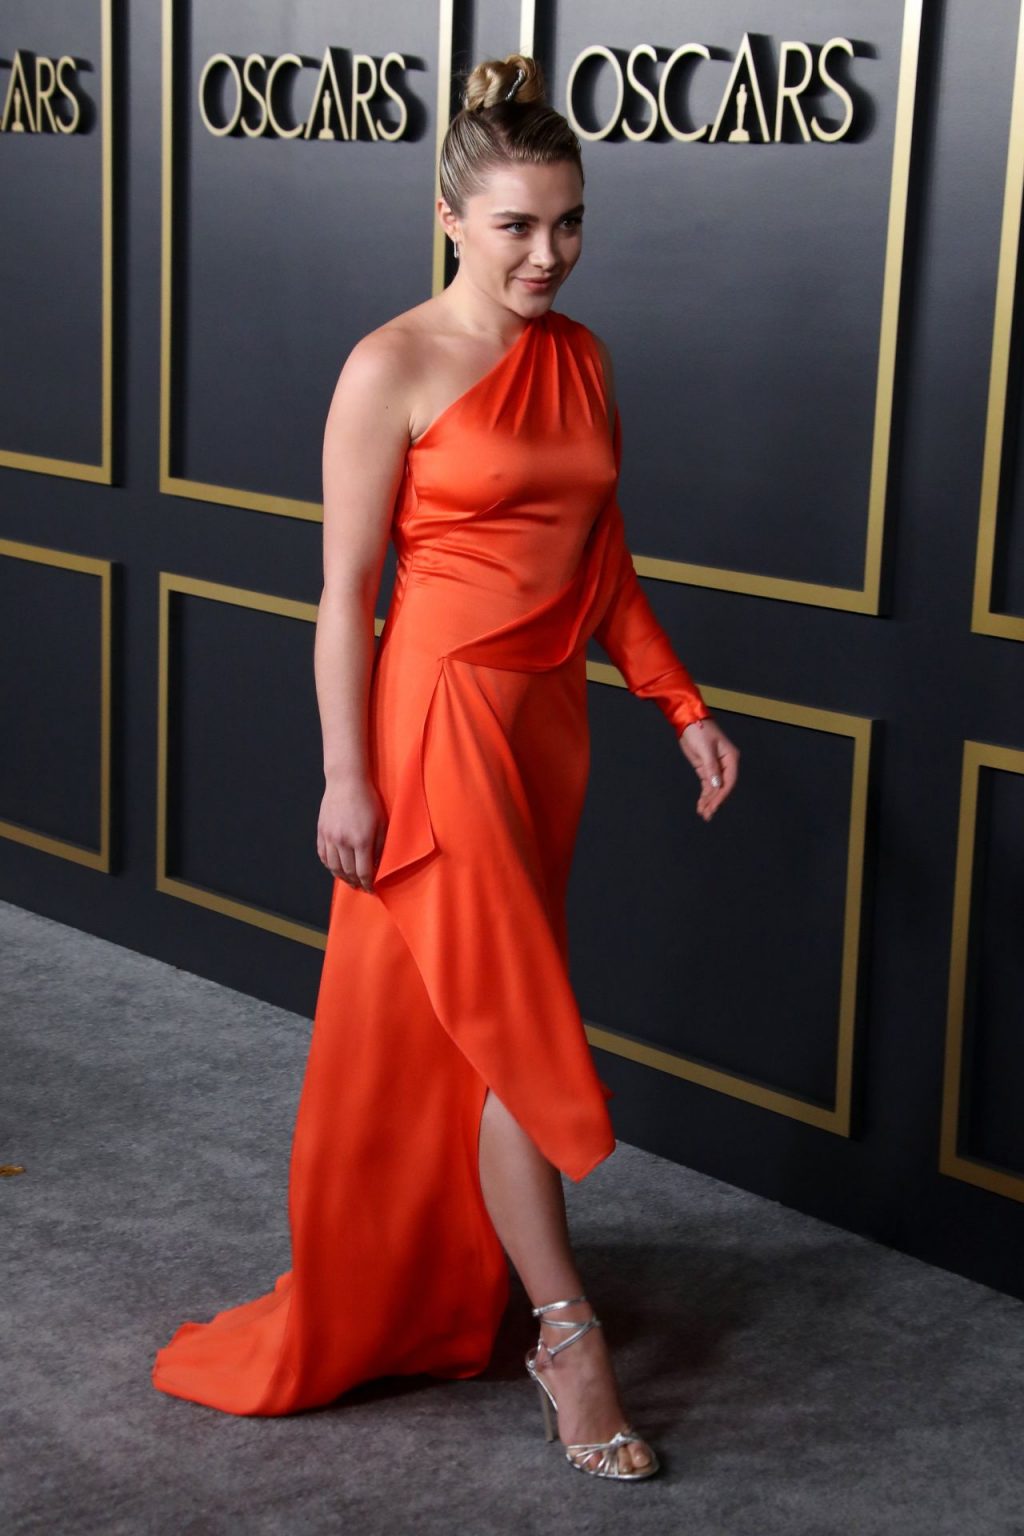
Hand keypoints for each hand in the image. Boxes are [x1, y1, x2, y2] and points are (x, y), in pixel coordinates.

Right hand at [317, 773, 387, 891]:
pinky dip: (330, 865)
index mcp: (362, 840)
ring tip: (349, 881)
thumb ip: (380, 846)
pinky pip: (323, 856)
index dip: (368, 884)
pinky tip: (336, 868)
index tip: (371, 889)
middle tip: (361, 886)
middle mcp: (343, 841)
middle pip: (348, 872)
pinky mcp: (321, 832)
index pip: (364, 872)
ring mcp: (330, 837)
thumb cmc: (367, 800)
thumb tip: (378, 864)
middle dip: (356, 883)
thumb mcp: (381, 823)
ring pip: (334, 867)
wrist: (346, 782)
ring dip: (342, 877)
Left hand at [678, 717, 738, 821]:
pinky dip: (704, 795)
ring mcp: (716, 767)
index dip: (722, 795)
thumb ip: (711, 768)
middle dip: (715, 801)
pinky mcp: (705, 769)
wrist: (688, 721)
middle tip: (707, 814)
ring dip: (709, 801)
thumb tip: (717, 786)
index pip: (729, 781)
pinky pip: (707, 785)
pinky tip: (701, 805)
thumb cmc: (699, 731)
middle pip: (722, 787)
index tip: (714, 806)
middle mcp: (726, 765)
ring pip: (714, 788)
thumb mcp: (705, 749)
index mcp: (731, 758)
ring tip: (703, 813)